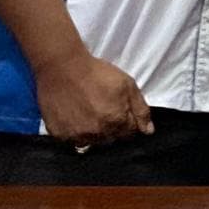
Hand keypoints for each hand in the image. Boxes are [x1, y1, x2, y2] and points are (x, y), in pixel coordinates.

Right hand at [36, 46, 151, 145]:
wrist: (62, 67)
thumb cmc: (96, 73)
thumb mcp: (127, 84)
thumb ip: (141, 109)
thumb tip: (149, 131)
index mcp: (117, 122)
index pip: (130, 133)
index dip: (127, 121)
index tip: (119, 109)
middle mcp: (98, 133)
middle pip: (111, 139)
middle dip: (111, 127)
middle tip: (102, 108)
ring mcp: (78, 136)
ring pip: (92, 141)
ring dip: (94, 132)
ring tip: (87, 112)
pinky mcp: (60, 135)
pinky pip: (72, 140)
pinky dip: (75, 132)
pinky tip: (73, 116)